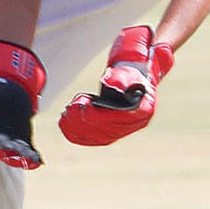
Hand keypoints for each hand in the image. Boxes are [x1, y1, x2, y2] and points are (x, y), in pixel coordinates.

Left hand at [58, 25, 174, 146]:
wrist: (130, 75)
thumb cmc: (129, 71)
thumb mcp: (128, 69)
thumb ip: (121, 77)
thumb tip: (112, 85)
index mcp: (144, 108)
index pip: (124, 118)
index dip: (103, 117)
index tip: (86, 109)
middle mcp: (136, 122)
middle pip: (110, 130)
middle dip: (86, 121)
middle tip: (70, 109)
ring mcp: (123, 129)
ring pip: (100, 136)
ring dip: (79, 127)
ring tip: (66, 113)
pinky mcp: (111, 132)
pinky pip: (93, 139)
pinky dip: (77, 133)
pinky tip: (65, 124)